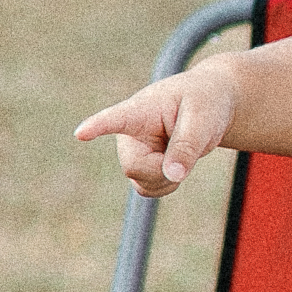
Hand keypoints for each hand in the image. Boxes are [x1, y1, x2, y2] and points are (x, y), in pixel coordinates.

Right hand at [77, 61, 241, 197]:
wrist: (210, 105)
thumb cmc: (205, 102)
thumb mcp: (203, 118)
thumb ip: (187, 145)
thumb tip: (172, 176)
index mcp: (141, 110)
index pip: (116, 119)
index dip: (98, 127)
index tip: (81, 133)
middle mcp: (129, 132)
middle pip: (133, 166)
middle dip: (162, 169)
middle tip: (187, 149)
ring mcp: (133, 151)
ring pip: (141, 183)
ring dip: (167, 179)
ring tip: (182, 152)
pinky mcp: (140, 167)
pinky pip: (147, 190)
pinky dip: (166, 185)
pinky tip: (175, 167)